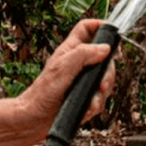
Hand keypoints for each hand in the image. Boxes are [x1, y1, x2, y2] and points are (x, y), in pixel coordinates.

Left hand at [17, 19, 115, 138]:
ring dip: (102, 91)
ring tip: (92, 100)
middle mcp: (79, 63)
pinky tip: (87, 108)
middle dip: (107, 71)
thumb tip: (105, 48)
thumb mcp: (63, 68)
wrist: (34, 120)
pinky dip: (96, 104)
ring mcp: (83, 80)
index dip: (99, 25)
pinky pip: (100, 97)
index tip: (111, 30)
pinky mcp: (85, 96)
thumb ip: (84, 54)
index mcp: (71, 50)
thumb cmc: (42, 93)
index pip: (87, 29)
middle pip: (104, 57)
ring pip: (104, 79)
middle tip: (102, 82)